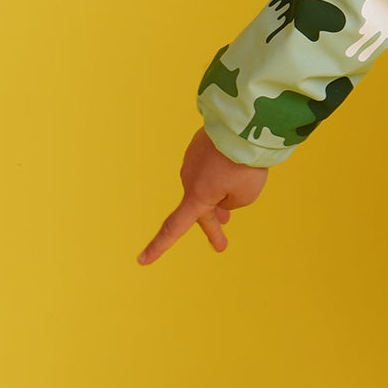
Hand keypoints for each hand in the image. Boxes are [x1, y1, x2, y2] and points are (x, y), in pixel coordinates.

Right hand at [136, 130, 269, 263]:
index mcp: (196, 198)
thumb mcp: (245, 196)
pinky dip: (223, 169)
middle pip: (200, 209)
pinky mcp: (198, 146)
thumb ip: (230, 202)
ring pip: (208, 185)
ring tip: (243, 184)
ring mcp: (192, 162)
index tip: (142, 261)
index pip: (174, 228)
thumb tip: (220, 192)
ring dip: (222, 192)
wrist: (242, 126)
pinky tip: (236, 161)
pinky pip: (211, 165)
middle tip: (221, 246)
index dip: (159, 246)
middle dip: (213, 226)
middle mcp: (189, 181)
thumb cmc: (243, 166)